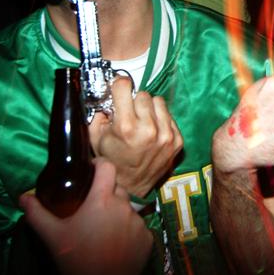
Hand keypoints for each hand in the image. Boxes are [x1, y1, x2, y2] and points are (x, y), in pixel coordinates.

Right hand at [19, 158, 152, 274]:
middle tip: (90, 207)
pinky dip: (128, 230)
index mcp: (102, 200)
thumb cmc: (76, 260)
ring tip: (102, 229)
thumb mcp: (52, 236)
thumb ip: (36, 213)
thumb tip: (23, 197)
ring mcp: (139, 222)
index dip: (99, 164)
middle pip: (117, 188)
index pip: (107, 167)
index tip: (90, 170)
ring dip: (117, 213)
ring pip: (128, 208)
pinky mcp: (148, 238)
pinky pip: (138, 227)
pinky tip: (116, 243)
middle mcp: (124, 206)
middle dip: (105, 193)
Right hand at [89, 77, 183, 196]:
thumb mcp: (95, 139)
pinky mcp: (177, 140)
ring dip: (149, 108)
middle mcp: (149, 129)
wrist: (132, 187)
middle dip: (134, 102)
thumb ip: (98, 115)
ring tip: (142, 122)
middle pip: (142, 94)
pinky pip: (169, 115)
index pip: (124, 86)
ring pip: (158, 101)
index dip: (119, 86)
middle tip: (129, 114)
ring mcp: (166, 134)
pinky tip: (152, 131)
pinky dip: (160, 120)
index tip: (118, 89)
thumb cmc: (112, 161)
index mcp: (126, 127)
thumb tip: (107, 97)